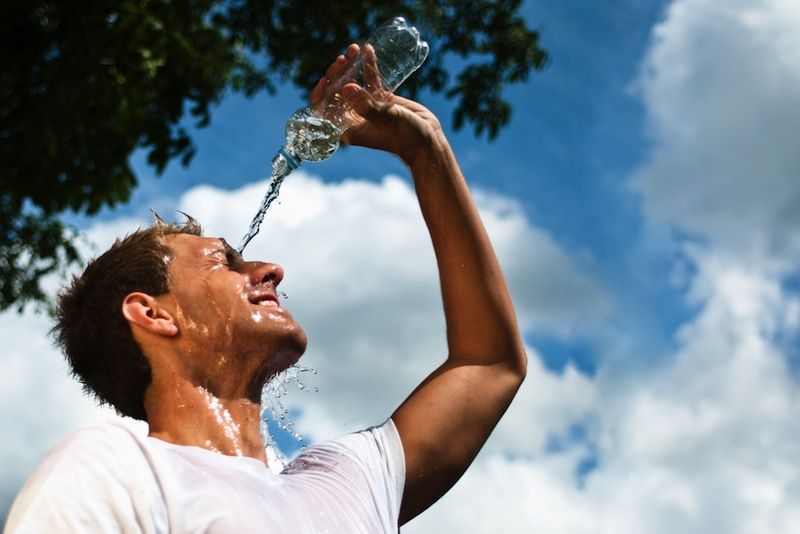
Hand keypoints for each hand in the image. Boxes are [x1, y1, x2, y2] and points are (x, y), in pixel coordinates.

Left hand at [310, 43, 443, 165]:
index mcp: (348, 128)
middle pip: (337, 92)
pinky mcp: (381, 100)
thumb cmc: (404, 136)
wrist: (427, 140)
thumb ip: (365, 105)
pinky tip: (368, 50)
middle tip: (343, 58)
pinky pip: (370, 81)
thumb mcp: (384, 119)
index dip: (320, 95)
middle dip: (337, 73)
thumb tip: (346, 88)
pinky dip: (367, 66)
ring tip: (354, 48)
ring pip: (352, 83)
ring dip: (350, 65)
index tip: (324, 79)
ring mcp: (367, 107)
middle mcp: (354, 118)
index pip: (324, 110)